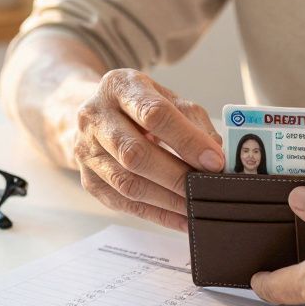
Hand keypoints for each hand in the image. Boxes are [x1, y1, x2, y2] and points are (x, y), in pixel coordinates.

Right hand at [71, 69, 223, 230]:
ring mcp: (87, 151)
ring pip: (127, 183)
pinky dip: (156, 214)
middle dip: (176, 176)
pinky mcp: (89, 180)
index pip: (153, 114)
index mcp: (119, 87)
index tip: (214, 161)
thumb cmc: (140, 106)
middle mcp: (95, 117)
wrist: (97, 115)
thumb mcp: (168, 99)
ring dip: (167, 200)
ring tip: (197, 207)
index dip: (186, 140)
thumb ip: (194, 123)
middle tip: (206, 190)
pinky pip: (124, 203)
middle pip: (135, 153)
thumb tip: (217, 157)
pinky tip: (180, 218)